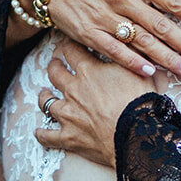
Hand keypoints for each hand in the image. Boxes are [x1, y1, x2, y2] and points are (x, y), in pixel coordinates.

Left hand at [35, 50, 153, 168]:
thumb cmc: (141, 101)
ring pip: (47, 102)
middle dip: (54, 66)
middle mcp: (73, 90)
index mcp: (89, 71)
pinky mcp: (69, 137)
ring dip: (44, 96)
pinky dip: (42, 134)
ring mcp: (68, 114)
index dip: (69, 44)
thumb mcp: (137, 70)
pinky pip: (49, 136)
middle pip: (55, 73)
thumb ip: (127, 56)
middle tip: (55, 64)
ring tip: (44, 94)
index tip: (70, 42)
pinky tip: (39, 132)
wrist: (138, 134)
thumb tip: (128, 44)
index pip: (72, 50)